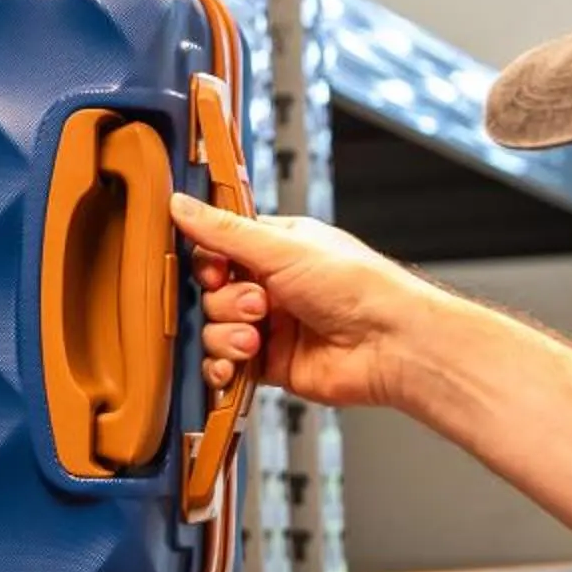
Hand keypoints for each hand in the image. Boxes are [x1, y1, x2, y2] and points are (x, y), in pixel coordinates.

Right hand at [172, 194, 433, 409]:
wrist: (390, 344)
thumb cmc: (356, 287)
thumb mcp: (283, 249)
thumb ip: (225, 232)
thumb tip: (180, 204)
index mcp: (277, 248)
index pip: (219, 248)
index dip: (208, 263)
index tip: (214, 271)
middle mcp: (272, 285)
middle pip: (212, 292)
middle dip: (225, 303)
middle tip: (257, 305)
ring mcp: (271, 326)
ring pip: (215, 329)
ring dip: (226, 335)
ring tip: (256, 338)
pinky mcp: (271, 364)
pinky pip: (228, 365)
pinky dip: (224, 367)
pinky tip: (235, 365)